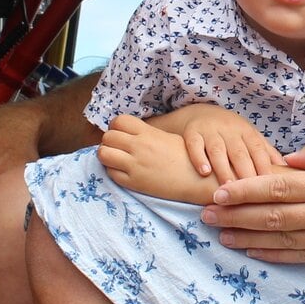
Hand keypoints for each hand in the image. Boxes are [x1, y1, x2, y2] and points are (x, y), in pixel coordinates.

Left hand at [96, 115, 216, 204]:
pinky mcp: (134, 182)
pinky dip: (113, 172)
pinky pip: (111, 174)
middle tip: (117, 148)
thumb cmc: (187, 157)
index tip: (120, 133)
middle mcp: (139, 147)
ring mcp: (135, 165)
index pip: (118, 121)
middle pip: (107, 137)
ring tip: (116, 159)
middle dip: (109, 141)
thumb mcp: (168, 137)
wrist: (200, 179)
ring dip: (107, 155)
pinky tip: (124, 172)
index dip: (115, 127)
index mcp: (148, 132)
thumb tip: (131, 132)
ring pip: (103, 154)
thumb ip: (147, 133)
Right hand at [148, 104, 284, 184]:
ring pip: (218, 150)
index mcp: (247, 132)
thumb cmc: (231, 133)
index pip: (258, 150)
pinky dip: (198, 158)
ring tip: (228, 187)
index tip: (270, 186)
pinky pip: (194, 145)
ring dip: (223, 168)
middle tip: (250, 193)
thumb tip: (290, 172)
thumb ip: (267, 154)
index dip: (264, 166)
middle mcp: (229, 130)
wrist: (199, 113)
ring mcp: (210, 130)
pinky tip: (204, 172)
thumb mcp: (250, 138)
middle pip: (239, 152)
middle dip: (245, 171)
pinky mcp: (192, 132)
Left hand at [200, 135, 304, 263]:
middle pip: (271, 216)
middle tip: (205, 214)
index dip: (244, 191)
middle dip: (234, 215)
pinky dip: (276, 256)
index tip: (218, 191)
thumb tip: (289, 157)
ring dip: (248, 239)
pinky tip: (256, 253)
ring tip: (221, 235)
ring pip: (282, 240)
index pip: (277, 187)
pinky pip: (303, 257)